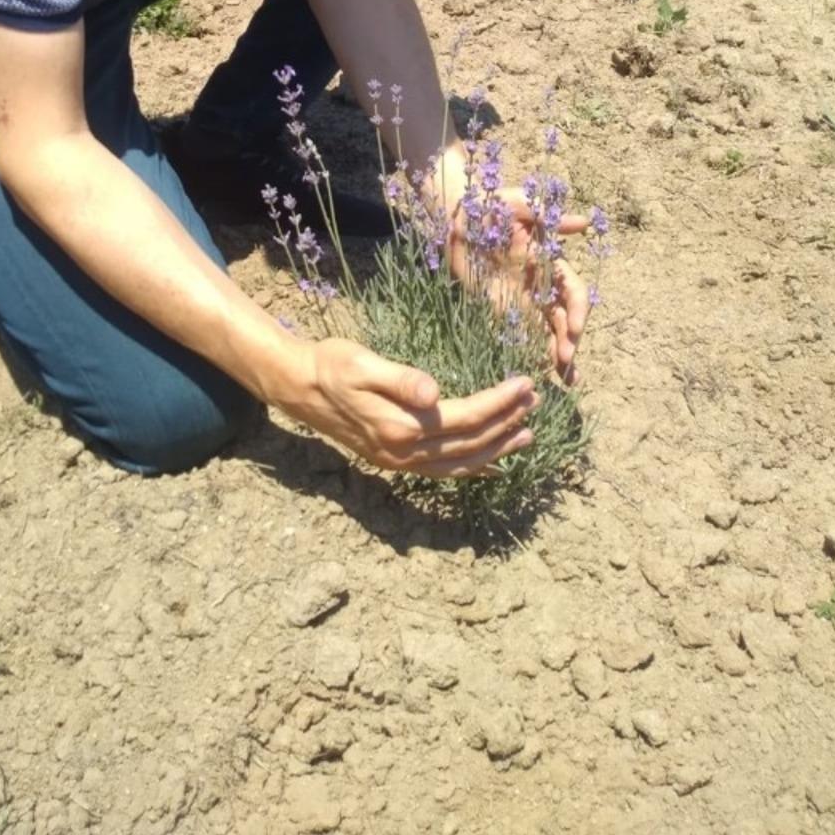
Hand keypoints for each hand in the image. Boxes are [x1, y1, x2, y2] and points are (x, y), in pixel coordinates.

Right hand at [279, 338, 537, 477]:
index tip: (525, 383)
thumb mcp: (362, 362)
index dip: (499, 403)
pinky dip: (472, 468)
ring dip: (497, 449)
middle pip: (469, 443)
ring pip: (460, 463)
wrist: (298, 386)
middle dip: (506, 423)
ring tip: (527, 434)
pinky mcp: (394, 460)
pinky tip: (492, 465)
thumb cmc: (331, 364)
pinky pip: (443, 471)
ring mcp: (399, 462)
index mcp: (400, 426)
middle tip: (535, 401)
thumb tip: (434, 394)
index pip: (465, 418)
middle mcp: (403, 452)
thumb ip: (400, 380)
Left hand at [446, 186, 591, 386]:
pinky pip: (523, 333)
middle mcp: (540, 283)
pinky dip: (535, 352)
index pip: (572, 291)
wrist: (456, 213)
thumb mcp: (517, 203)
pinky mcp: (502, 307)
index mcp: (549, 260)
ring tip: (567, 381)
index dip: (577, 310)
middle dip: (570, 340)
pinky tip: (543, 372)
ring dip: (560, 354)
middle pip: (564, 317)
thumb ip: (546, 215)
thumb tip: (584, 223)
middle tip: (567, 363)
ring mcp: (522, 298)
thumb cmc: (488, 203)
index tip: (574, 329)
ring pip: (549, 331)